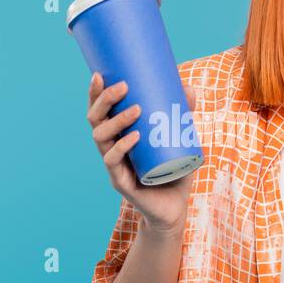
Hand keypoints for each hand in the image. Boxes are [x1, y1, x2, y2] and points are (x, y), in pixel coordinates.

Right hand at [87, 72, 197, 234]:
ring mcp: (114, 166)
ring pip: (101, 139)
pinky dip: (122, 147)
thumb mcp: (180, 139)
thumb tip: (188, 87)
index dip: (95, 94)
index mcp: (117, 136)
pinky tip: (134, 137)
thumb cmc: (172, 171)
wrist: (174, 208)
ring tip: (136, 110)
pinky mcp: (121, 183)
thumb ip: (182, 115)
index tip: (99, 74)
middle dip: (105, 101)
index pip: (99, 112)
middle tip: (123, 86)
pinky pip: (113, 163)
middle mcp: (110, 149)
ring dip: (116, 121)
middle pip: (95, 121)